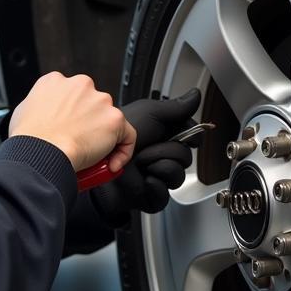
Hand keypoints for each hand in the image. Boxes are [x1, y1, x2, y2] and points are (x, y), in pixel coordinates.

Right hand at [8, 72, 134, 172]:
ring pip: (109, 119)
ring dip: (104, 137)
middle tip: (80, 144)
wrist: (41, 151)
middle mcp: (80, 85)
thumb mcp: (23, 111)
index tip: (69, 129)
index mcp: (56, 81)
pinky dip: (122, 150)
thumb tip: (43, 117)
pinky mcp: (114, 119)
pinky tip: (111, 163)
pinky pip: (127, 135)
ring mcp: (100, 101)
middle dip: (88, 124)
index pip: (71, 95)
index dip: (72, 114)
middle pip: (92, 104)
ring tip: (92, 158)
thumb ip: (39, 107)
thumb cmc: (30, 138)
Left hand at [90, 89, 200, 226]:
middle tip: (148, 145)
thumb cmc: (113, 135)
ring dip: (157, 164)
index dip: (191, 136)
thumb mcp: (149, 113)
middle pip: (186, 156)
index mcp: (163, 135)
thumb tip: (196, 96)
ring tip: (141, 160)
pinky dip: (153, 185)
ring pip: (178, 175)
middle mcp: (161, 154)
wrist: (94, 160)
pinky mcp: (150, 195)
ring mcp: (156, 175)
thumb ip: (176, 107)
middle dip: (166, 149)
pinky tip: (143, 177)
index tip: (189, 135)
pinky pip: (164, 194)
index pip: (190, 137)